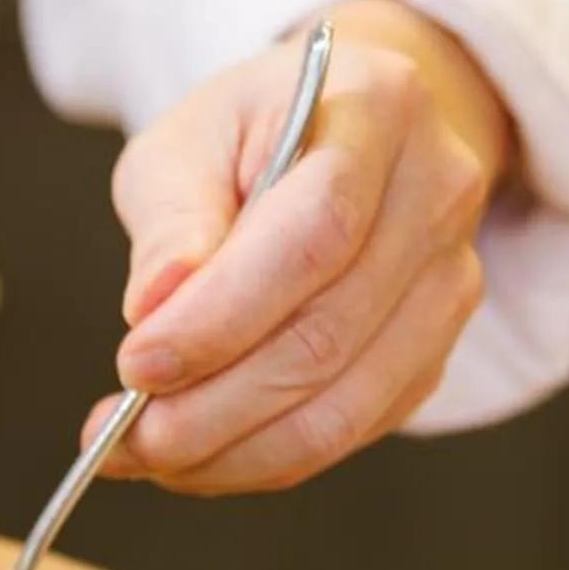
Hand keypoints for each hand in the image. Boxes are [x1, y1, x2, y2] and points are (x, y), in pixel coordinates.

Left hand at [98, 0, 514, 494]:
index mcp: (379, 108)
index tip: (135, 366)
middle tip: (120, 433)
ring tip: (143, 453)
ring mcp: (448, 280)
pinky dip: (261, 461)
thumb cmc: (251, 136)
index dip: (220, 317)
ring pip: (342, 407)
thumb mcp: (186, 142)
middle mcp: (436, 194)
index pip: (313, 235)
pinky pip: (347, 433)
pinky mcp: (432, 351)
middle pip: (326, 336)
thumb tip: (155, 309)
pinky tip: (196, 456)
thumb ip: (171, 222)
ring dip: (230, 451)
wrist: (345, 137)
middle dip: (209, 405)